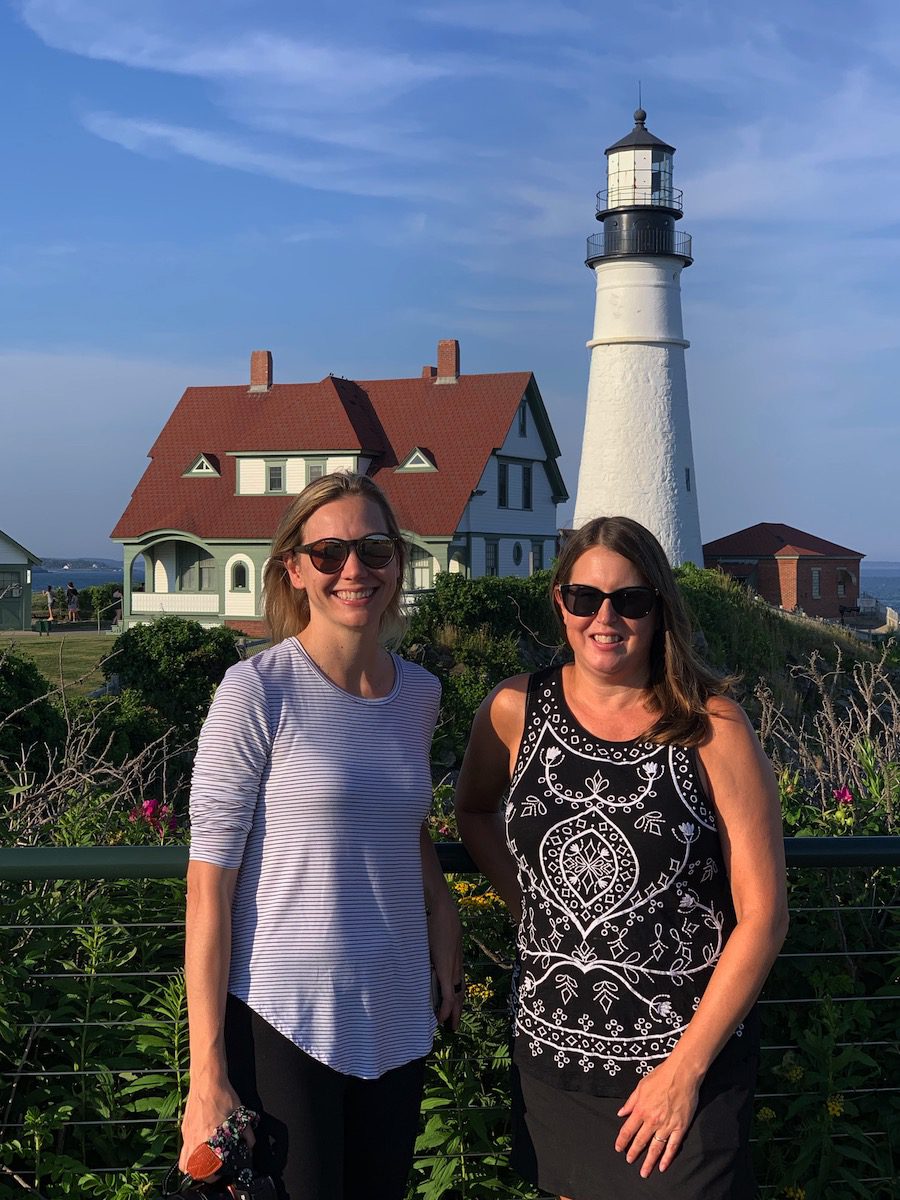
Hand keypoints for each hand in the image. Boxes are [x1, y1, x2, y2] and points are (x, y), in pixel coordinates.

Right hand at [179, 1078, 253, 1176]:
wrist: (207, 1080)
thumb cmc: (221, 1094)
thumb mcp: (239, 1114)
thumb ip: (246, 1132)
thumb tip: (250, 1144)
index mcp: (207, 1138)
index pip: (204, 1167)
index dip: (212, 1175)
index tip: (219, 1173)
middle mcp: (194, 1138)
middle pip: (188, 1168)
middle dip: (199, 1173)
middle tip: (210, 1170)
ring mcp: (187, 1133)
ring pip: (183, 1160)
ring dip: (191, 1165)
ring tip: (203, 1163)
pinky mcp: (184, 1127)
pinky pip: (184, 1146)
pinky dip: (190, 1151)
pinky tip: (201, 1144)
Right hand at [427, 893, 463, 1031]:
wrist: (444, 911)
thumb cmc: (437, 919)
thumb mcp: (436, 937)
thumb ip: (432, 947)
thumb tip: (421, 951)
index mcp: (454, 960)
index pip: (457, 983)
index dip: (455, 997)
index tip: (452, 1007)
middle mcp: (456, 967)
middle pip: (459, 993)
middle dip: (456, 1010)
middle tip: (453, 1024)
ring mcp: (452, 969)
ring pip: (455, 996)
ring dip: (453, 1012)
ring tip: (449, 1026)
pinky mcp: (445, 969)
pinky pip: (447, 993)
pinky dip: (445, 1007)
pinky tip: (442, 1018)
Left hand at [615, 1057, 701, 1176]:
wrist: (681, 1074)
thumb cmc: (661, 1076)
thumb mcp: (640, 1086)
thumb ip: (630, 1102)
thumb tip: (621, 1113)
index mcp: (641, 1109)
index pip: (628, 1130)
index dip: (622, 1141)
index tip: (618, 1148)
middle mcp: (652, 1120)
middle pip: (640, 1141)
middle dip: (633, 1153)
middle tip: (629, 1161)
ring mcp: (666, 1125)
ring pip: (655, 1148)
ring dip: (649, 1161)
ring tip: (644, 1172)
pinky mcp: (680, 1127)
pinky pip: (672, 1146)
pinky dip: (667, 1158)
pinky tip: (663, 1166)